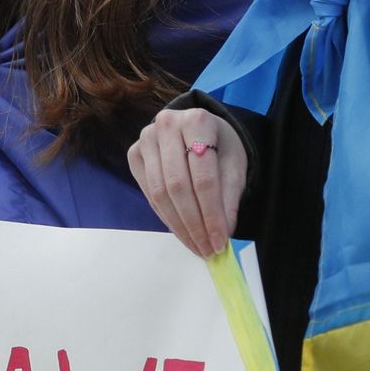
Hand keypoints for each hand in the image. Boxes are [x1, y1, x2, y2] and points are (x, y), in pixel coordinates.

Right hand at [129, 107, 246, 257]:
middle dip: (194, 224)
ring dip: (179, 226)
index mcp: (197, 121)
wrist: (199, 130)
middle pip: (178, 186)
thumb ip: (229, 198)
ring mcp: (146, 139)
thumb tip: (222, 234)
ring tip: (196, 246)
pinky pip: (149, 194)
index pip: (204, 178)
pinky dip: (166, 217)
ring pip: (160, 193)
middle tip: (207, 250)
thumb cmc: (220, 146)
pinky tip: (181, 232)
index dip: (212, 214)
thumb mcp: (235, 167)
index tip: (221, 241)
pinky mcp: (134, 154)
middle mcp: (167, 124)